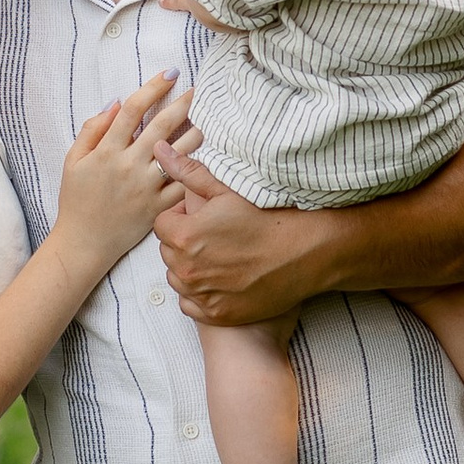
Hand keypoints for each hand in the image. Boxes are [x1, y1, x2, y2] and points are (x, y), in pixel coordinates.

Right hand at [53, 74, 188, 273]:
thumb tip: (115, 102)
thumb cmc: (76, 199)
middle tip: (199, 89)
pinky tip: (206, 155)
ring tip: (207, 120)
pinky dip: (196, 169)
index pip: (134, 109)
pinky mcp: (159, 207)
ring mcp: (147, 187)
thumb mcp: (73, 159)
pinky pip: (184, 184)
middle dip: (184, 103)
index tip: (170, 74)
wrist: (83, 243)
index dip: (153, 87)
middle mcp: (129, 165)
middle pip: (163, 126)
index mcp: (107, 151)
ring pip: (181, 153)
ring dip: (197, 132)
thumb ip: (92, 129)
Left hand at [155, 154, 337, 326]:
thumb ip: (187, 171)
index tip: (202, 216)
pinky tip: (222, 280)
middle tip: (214, 235)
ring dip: (190, 268)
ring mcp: (201, 295)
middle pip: (168, 252)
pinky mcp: (216, 314)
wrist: (305, 254)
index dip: (180, 217)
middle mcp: (187, 269)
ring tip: (219, 256)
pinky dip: (200, 294)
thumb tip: (159, 149)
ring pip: (178, 278)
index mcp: (184, 236)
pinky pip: (190, 304)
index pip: (162, 224)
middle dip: (183, 242)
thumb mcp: (226, 190)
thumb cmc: (267, 218)